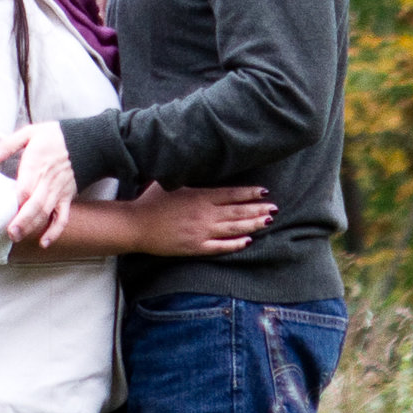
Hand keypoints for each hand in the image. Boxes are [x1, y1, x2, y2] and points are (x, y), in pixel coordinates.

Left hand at [0, 120, 77, 244]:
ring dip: (32, 227)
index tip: (0, 210)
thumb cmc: (56, 136)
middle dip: (21, 221)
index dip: (14, 201)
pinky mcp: (67, 198)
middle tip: (9, 233)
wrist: (88, 141)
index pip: (25, 188)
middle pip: (34, 205)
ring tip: (17, 238)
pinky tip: (44, 243)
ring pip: (45, 213)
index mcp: (36, 165)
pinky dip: (55, 232)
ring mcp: (58, 192)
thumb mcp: (30, 132)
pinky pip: (62, 218)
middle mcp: (47, 182)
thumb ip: (9, 144)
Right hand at [122, 180, 275, 256]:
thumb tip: (200, 165)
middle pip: (237, 211)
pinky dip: (235, 244)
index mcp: (199, 195)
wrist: (136, 225)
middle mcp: (204, 213)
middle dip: (258, 209)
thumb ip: (189, 178)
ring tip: (268, 221)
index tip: (265, 192)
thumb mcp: (171, 182)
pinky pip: (221, 246)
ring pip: (234, 229)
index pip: (231, 194)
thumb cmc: (150, 200)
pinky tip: (248, 241)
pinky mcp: (196, 247)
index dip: (249, 193)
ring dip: (253, 225)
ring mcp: (201, 232)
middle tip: (275, 208)